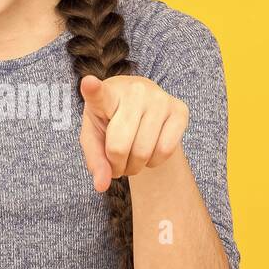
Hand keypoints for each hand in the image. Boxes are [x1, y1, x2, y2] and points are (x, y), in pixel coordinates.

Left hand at [79, 75, 188, 191]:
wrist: (142, 109)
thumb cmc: (111, 123)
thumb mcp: (94, 138)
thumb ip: (95, 160)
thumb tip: (102, 185)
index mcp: (106, 94)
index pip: (98, 94)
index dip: (92, 89)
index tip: (88, 83)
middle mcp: (134, 91)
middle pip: (119, 147)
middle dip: (116, 165)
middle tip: (117, 162)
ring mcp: (159, 98)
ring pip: (143, 152)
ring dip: (135, 167)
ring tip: (131, 157)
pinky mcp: (180, 110)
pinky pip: (165, 150)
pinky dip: (154, 162)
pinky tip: (150, 151)